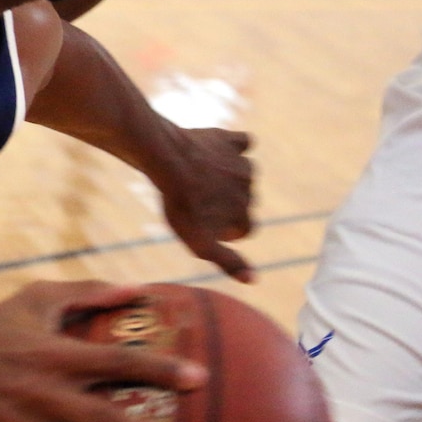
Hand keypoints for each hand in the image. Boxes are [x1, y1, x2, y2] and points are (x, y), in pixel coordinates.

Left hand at [156, 127, 254, 282]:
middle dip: (224, 203)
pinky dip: (234, 148)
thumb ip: (227, 262)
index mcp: (244, 215)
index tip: (203, 223)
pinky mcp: (231, 141)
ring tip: (200, 178)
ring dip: (227, 177)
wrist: (167, 161)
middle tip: (196, 200)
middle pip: (242, 202)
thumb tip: (253, 280)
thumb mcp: (200, 243)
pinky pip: (243, 144)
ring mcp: (242, 164)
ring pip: (242, 175)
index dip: (224, 229)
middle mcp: (251, 191)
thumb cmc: (180, 205)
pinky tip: (216, 151)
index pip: (243, 229)